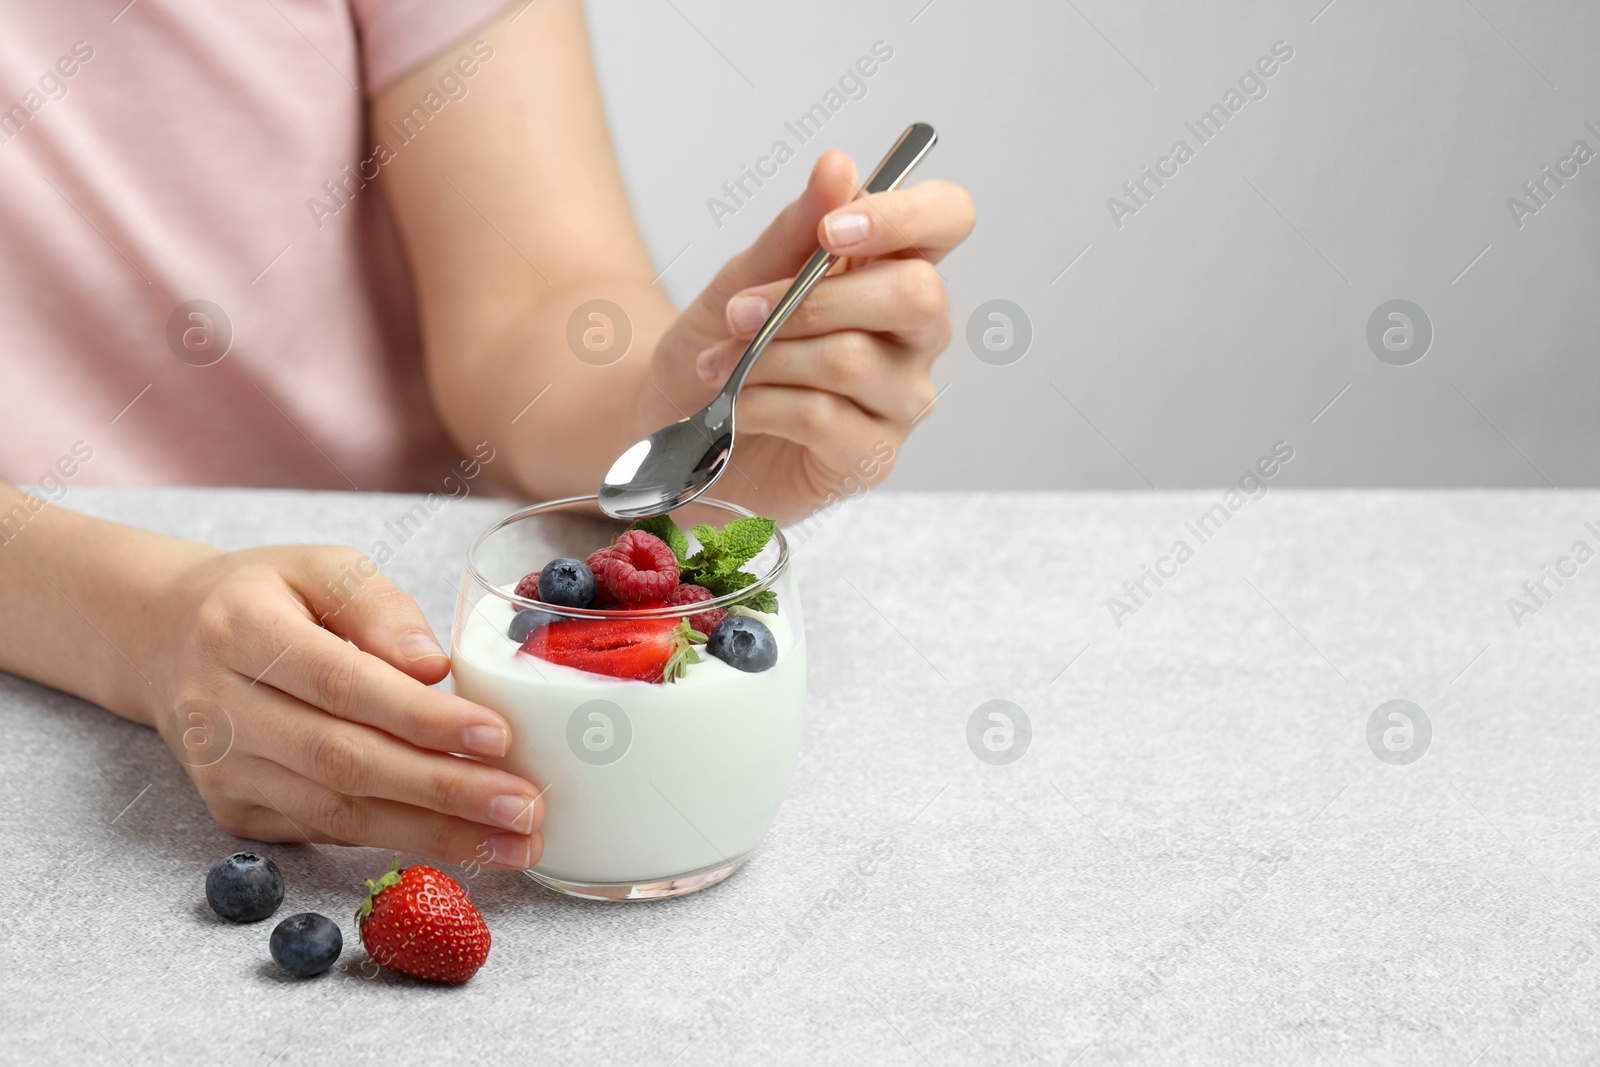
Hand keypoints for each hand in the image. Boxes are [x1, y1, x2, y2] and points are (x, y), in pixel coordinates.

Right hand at [139, 544, 543, 868]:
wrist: (164, 641)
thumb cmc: (264, 597)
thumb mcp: (319, 566)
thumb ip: (377, 606)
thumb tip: (432, 666)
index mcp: (238, 630)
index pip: (342, 684)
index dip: (421, 717)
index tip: (497, 736)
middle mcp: (219, 709)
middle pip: (343, 761)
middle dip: (444, 792)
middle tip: (525, 809)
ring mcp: (222, 770)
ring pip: (337, 813)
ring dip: (434, 833)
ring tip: (514, 843)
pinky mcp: (233, 811)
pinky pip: (325, 833)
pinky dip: (398, 840)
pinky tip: (462, 842)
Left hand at [643, 150, 974, 522]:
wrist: (679, 419)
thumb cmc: (725, 342)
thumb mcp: (744, 275)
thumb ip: (795, 229)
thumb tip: (839, 165)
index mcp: (895, 267)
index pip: (949, 218)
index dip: (904, 215)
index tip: (830, 229)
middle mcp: (916, 333)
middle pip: (917, 294)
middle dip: (815, 299)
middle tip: (742, 311)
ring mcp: (901, 397)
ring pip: (854, 360)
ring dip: (768, 356)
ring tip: (719, 364)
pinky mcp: (871, 455)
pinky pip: (824, 417)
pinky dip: (764, 404)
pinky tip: (736, 406)